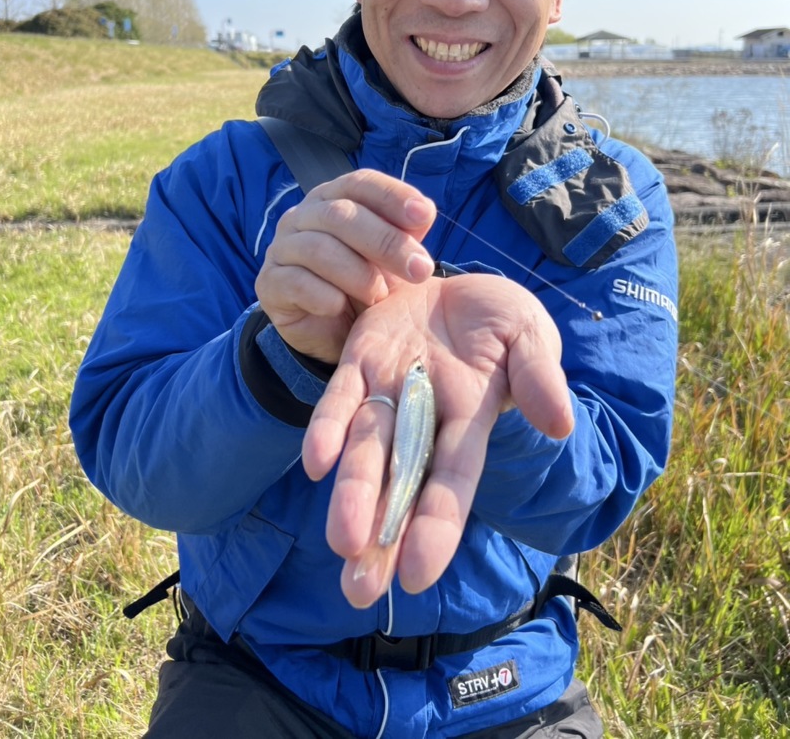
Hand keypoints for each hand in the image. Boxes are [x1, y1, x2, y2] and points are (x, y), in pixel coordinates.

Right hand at [254, 170, 436, 363]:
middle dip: (386, 242)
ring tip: (380, 297)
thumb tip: (423, 212)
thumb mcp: (392, 257)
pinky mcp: (269, 283)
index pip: (360, 183)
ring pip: (318, 248)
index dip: (392, 196)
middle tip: (419, 270)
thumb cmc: (365, 283)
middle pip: (341, 214)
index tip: (424, 216)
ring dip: (358, 274)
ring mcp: (281, 248)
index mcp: (334, 198)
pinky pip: (295, 282)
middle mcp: (303, 216)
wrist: (335, 333)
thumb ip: (405, 232)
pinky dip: (324, 296)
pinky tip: (341, 307)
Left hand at [301, 273, 572, 607]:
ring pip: (366, 450)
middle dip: (382, 535)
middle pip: (401, 481)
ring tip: (341, 546)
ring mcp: (388, 392)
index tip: (418, 574)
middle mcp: (424, 417)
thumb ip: (538, 375)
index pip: (452, 480)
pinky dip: (325, 429)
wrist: (453, 285)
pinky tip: (315, 464)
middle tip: (359, 591)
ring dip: (351, 496)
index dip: (436, 525)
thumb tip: (559, 424)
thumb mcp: (529, 335)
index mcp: (470, 418)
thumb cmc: (500, 319)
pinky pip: (339, 399)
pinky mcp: (359, 362)